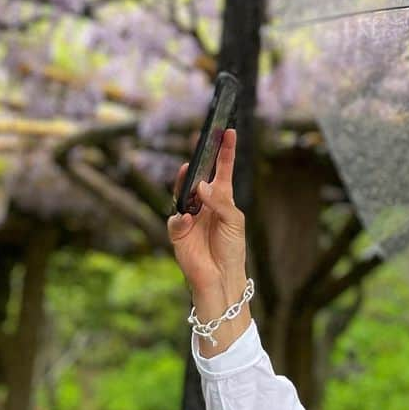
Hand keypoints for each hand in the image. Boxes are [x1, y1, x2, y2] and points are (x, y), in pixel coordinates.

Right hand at [167, 128, 247, 303]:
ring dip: (184, 183)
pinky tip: (187, 218)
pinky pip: (174, 219)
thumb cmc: (231, 249)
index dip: (225, 151)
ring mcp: (189, 216)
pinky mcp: (178, 233)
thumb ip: (220, 202)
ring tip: (189, 173)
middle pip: (197, 177)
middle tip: (199, 146)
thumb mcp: (234, 221)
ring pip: (181, 193)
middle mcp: (204, 203)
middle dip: (197, 162)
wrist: (222, 277)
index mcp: (222, 198)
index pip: (222, 169)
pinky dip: (180, 217)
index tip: (229, 131)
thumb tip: (201, 187)